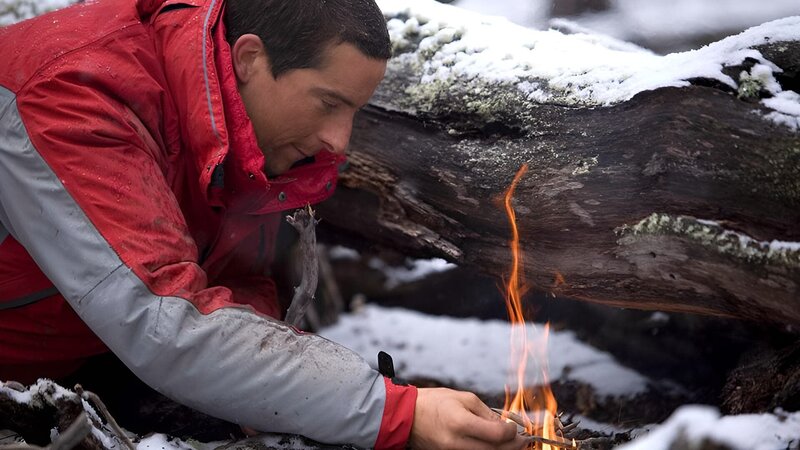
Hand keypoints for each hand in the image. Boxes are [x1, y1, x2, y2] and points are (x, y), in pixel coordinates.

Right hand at [408, 387, 527, 449]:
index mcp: (461, 423)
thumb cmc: (434, 403)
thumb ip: (486, 413)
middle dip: (513, 445)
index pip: (497, 435)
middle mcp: (457, 442)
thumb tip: (505, 426)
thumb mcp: (463, 398)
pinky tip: (495, 445)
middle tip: (523, 440)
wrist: (407, 416)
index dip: (512, 432)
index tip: (515, 427)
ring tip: (512, 444)